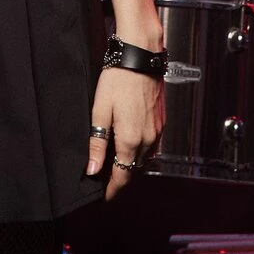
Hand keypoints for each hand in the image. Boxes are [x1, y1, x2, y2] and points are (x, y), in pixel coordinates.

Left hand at [86, 67, 164, 198]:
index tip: (102, 196)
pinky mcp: (160, 122)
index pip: (122, 176)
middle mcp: (148, 140)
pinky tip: (127, 144)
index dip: (111, 190)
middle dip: (120, 178)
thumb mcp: (100, 110)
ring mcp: (157, 132)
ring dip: (130, 165)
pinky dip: (139, 151)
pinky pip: (151, 146)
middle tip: (103, 180)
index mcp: (130, 140)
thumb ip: (97, 143)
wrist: (141, 57)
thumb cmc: (118, 79)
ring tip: (112, 163)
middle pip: (134, 170)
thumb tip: (92, 170)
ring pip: (143, 159)